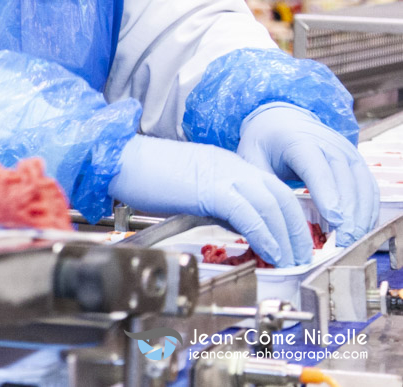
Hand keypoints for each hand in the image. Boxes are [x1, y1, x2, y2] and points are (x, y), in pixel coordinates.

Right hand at [109, 135, 312, 266]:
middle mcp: (231, 165)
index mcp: (226, 163)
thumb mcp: (188, 187)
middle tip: (302, 256)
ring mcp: (222, 174)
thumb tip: (234, 225)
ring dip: (287, 237)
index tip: (293, 241)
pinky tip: (270, 252)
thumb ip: (214, 202)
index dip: (289, 216)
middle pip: (281, 195)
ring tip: (291, 261)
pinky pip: (248, 213)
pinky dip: (265, 235)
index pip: (272, 188)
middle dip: (297, 229)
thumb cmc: (142, 173)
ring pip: (272, 204)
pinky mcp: (209, 188)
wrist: (117, 158)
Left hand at [238, 104, 378, 244]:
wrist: (281, 121)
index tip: (334, 219)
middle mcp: (329, 143)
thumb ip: (260, 184)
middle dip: (348, 213)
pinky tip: (359, 231)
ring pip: (362, 184)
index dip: (327, 193)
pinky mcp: (356, 162)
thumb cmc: (264, 143)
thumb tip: (266, 216)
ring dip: (361, 215)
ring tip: (352, 241)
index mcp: (298, 141)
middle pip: (344, 178)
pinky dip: (368, 210)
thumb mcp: (251, 158)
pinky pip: (369, 188)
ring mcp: (346, 152)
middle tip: (344, 242)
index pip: (316, 167)